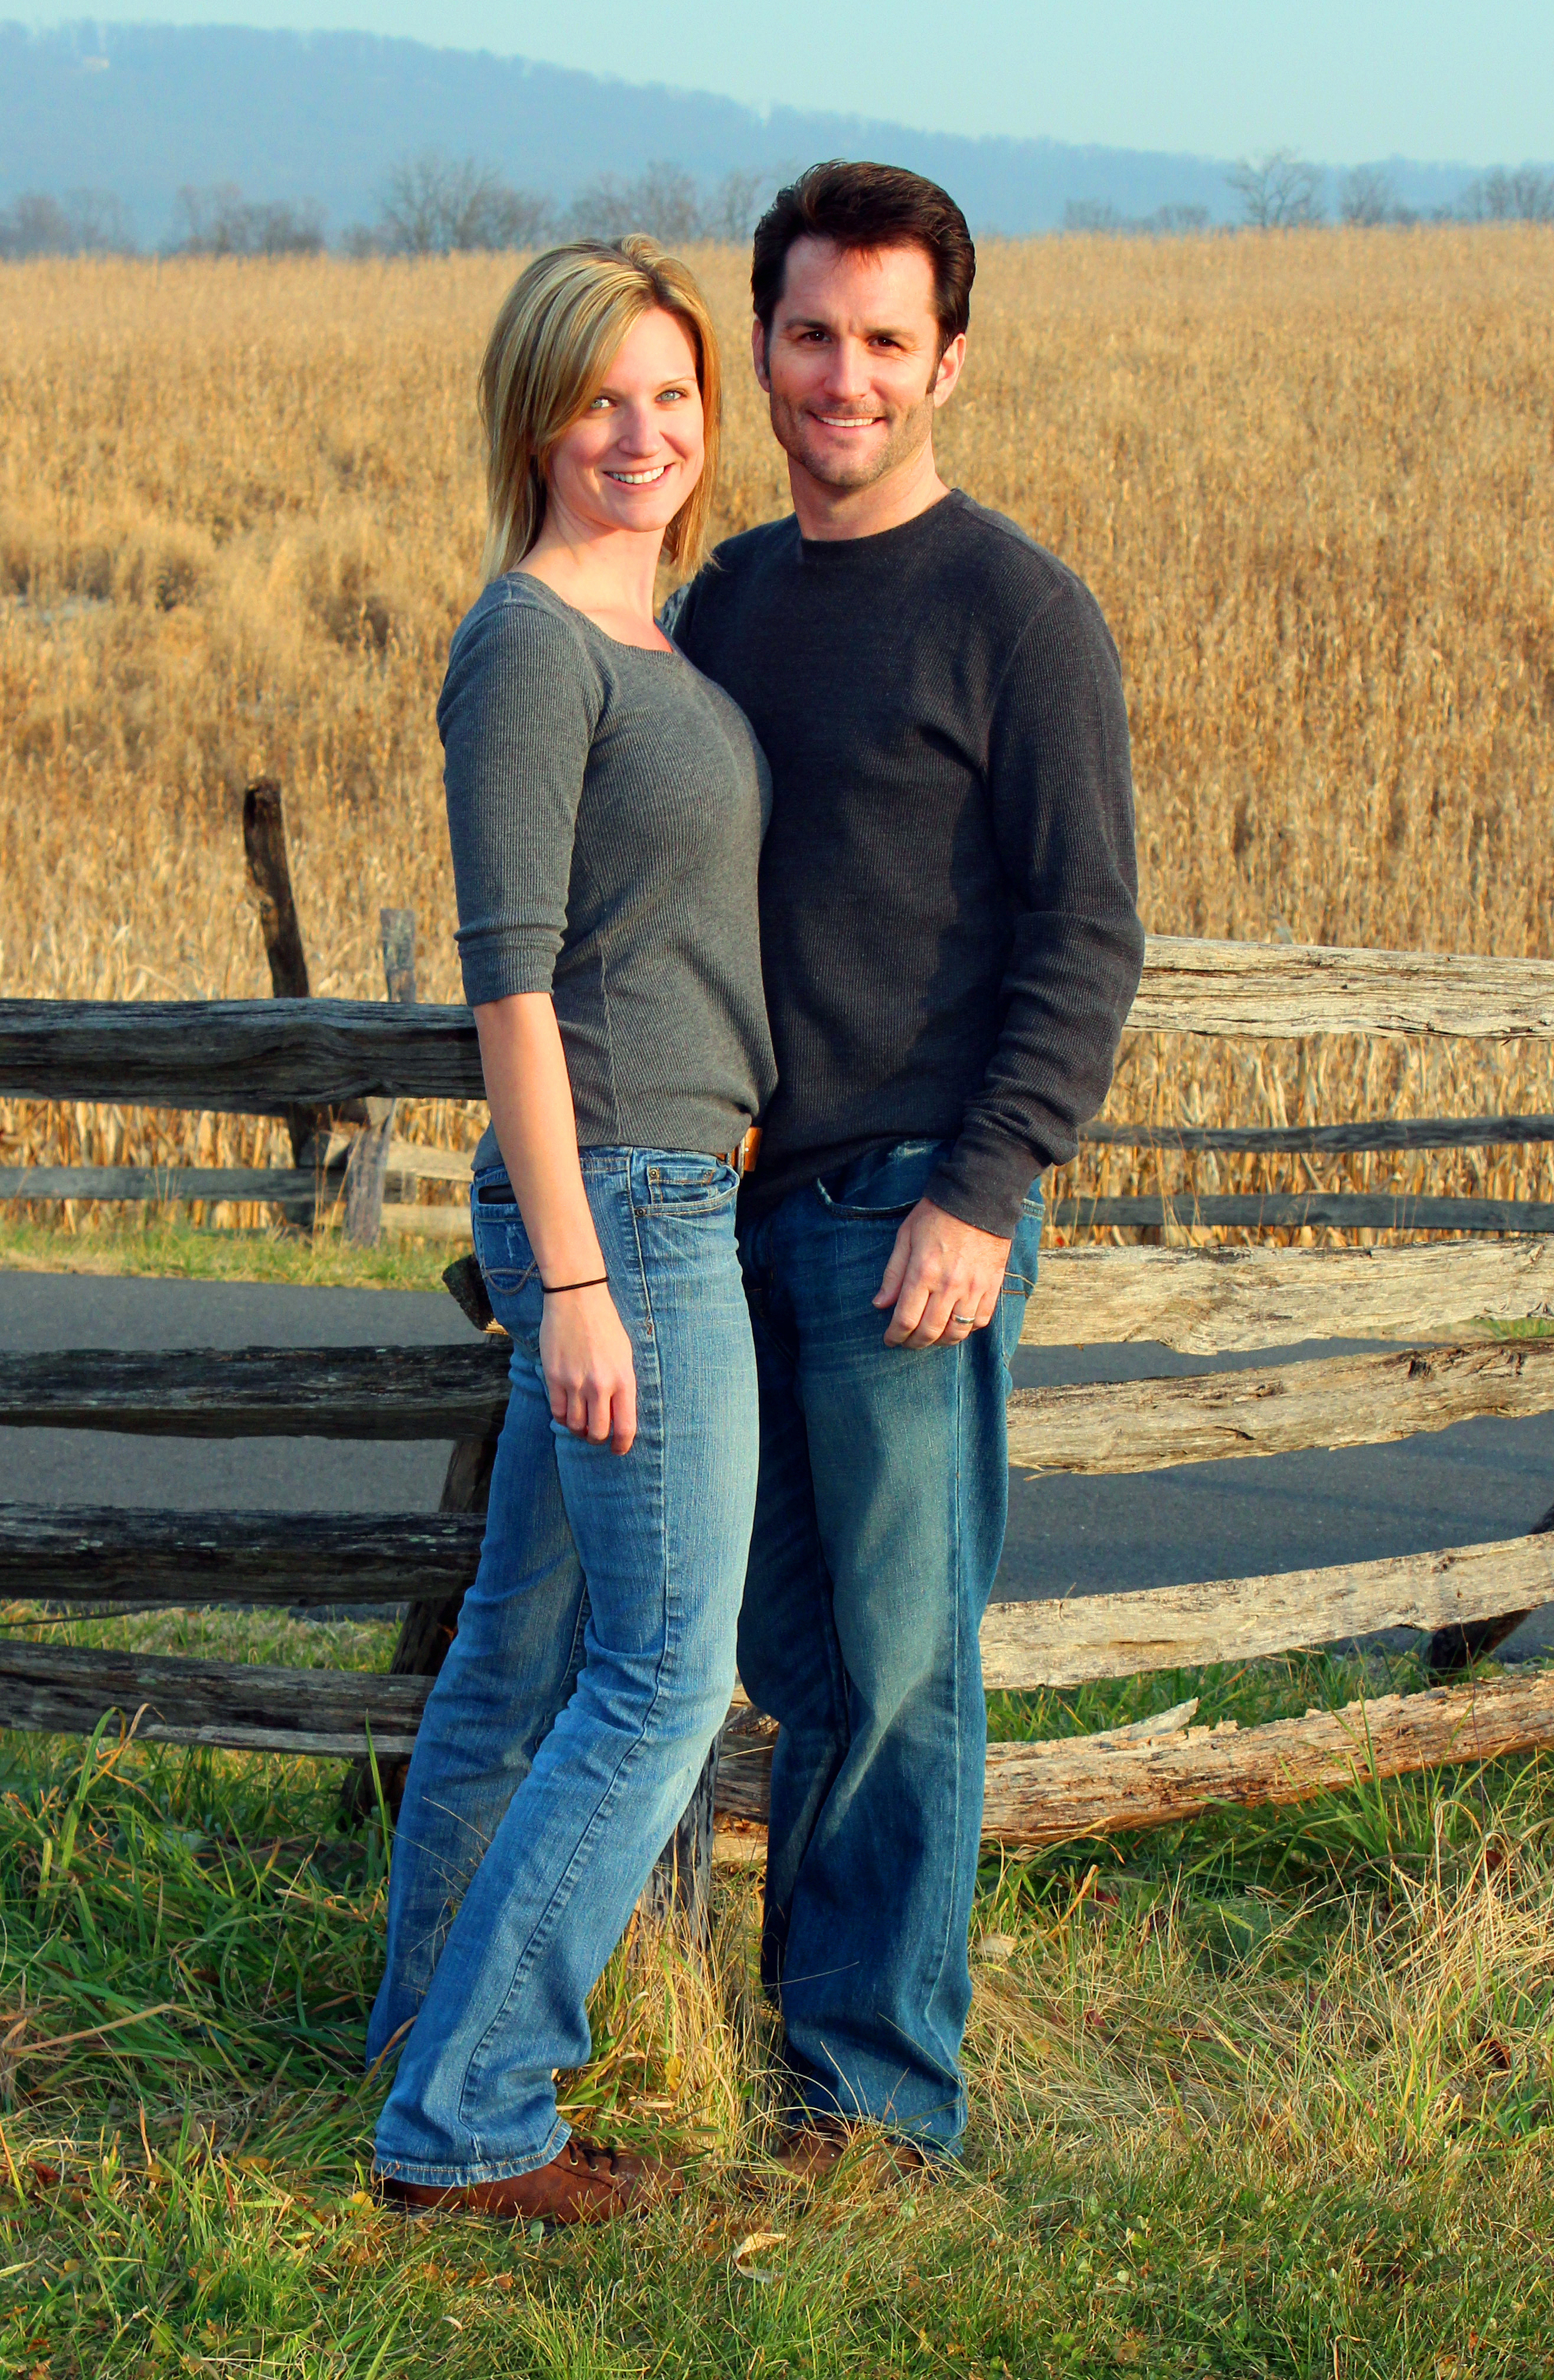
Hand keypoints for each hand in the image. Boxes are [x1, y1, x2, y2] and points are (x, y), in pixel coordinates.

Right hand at [539, 1284, 637, 1452]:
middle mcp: (600, 1385)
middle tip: (596, 1435)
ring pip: (574, 1425)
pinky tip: (566, 1412)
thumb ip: (622, 1386)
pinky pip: (556, 1411)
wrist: (577, 1299)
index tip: (618, 1449)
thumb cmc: (605, 1326)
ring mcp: (575, 1382)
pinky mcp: (554, 1377)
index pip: (625, 1427)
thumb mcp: (625, 1356)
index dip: (622, 1445)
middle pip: (597, 1432)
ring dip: (578, 1430)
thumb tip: (617, 1416)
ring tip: (580, 1423)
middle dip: (597, 1439)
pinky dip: (562, 1418)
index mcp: (624, 1380)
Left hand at [872, 1198, 1012, 1349]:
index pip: (906, 1319)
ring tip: (931, 1337)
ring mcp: (974, 1288)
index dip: (895, 1335)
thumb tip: (880, 1304)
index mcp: (923, 1272)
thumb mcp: (906, 1237)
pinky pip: (981, 1320)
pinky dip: (967, 1329)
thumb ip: (893, 1273)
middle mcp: (949, 1285)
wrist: (979, 1198)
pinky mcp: (993, 1286)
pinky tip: (956, 1324)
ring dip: (941, 1341)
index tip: (890, 1339)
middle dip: (914, 1343)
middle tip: (907, 1342)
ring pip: (957, 1332)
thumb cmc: (937, 1214)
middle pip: (930, 1332)